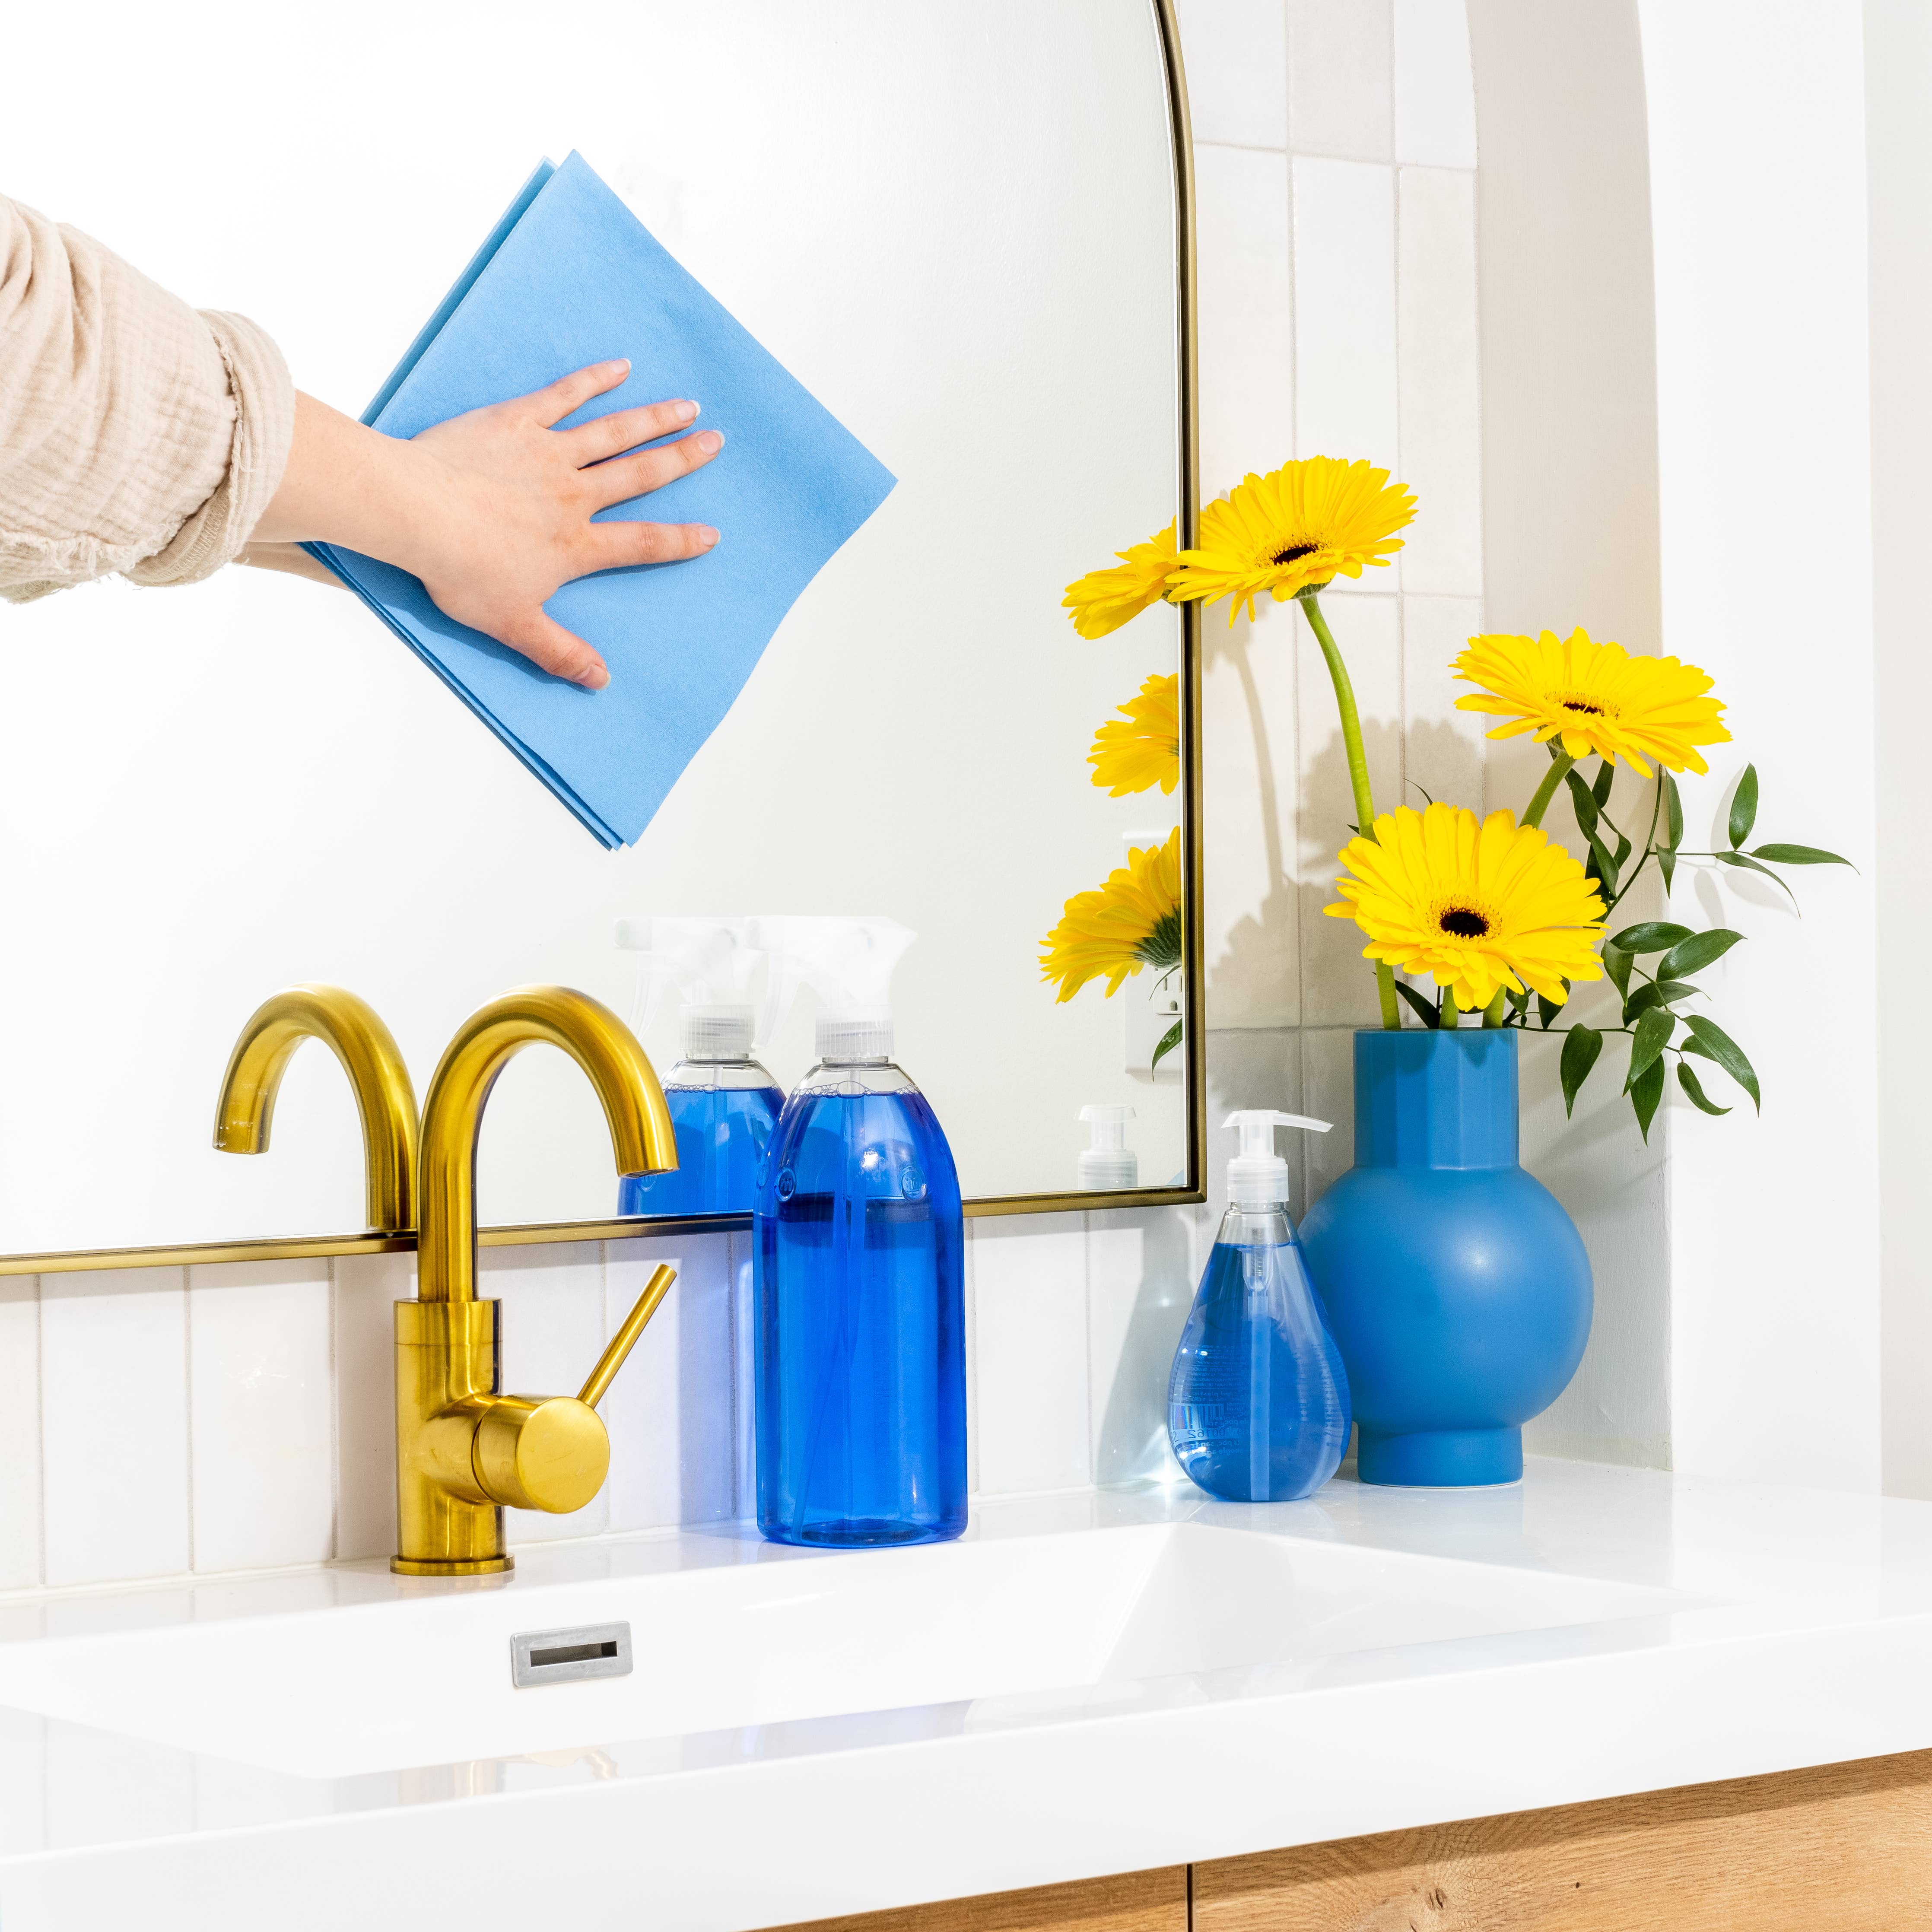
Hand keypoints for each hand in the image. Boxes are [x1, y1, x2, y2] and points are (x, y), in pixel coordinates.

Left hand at [250, 362, 721, 688]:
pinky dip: (593, 380)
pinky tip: (620, 367)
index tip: (711, 534)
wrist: (415, 514)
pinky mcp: (516, 421)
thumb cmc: (460, 570)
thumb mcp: (514, 625)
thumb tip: (600, 680)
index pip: (642, 543)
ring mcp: (547, 452)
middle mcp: (573, 495)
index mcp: (575, 544)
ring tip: (687, 406)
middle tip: (715, 442)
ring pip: (614, 432)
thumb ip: (560, 652)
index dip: (680, 541)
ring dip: (654, 418)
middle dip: (682, 460)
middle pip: (640, 474)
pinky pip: (563, 396)